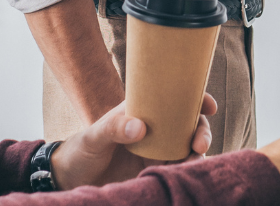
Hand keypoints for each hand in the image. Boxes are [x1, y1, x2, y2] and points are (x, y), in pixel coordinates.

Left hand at [48, 94, 217, 187]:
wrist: (70, 180)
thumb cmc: (80, 151)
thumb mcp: (93, 136)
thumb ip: (113, 128)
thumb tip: (140, 127)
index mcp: (142, 112)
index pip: (173, 100)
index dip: (196, 99)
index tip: (209, 106)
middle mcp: (154, 131)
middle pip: (188, 126)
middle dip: (202, 132)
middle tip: (200, 145)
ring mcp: (155, 152)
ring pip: (187, 149)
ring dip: (197, 155)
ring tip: (194, 164)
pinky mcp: (154, 172)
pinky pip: (177, 170)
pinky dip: (186, 172)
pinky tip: (185, 175)